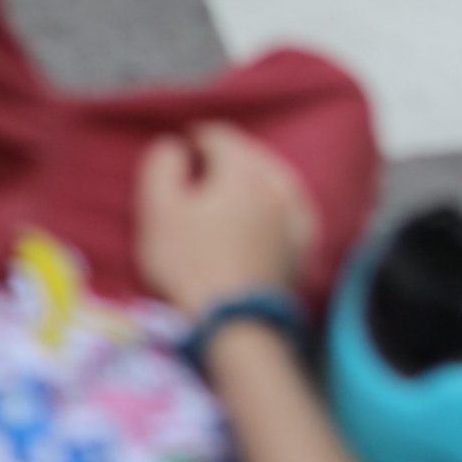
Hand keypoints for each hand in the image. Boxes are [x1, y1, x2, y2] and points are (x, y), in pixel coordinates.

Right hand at [136, 123, 314, 321]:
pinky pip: (293, 207)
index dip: (197, 138)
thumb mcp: (158, 212)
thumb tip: (175, 146)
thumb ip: (161, 166)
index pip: (219, 136)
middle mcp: (276, 182)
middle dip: (226, 155)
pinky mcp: (303, 244)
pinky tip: (271, 208)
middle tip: (205, 165)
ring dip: (254, 174)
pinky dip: (278, 201)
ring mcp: (295, 213)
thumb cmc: (189, 266)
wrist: (234, 325)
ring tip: (234, 185)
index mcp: (242, 169)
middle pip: (249, 154)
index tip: (185, 146)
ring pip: (274, 177)